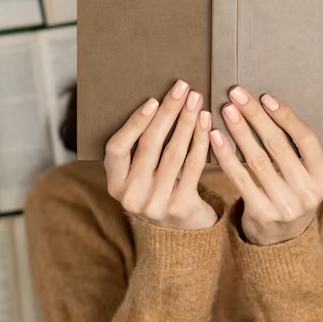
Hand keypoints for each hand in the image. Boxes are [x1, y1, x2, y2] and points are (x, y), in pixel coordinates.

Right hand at [104, 79, 216, 229]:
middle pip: (149, 146)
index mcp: (115, 185)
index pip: (116, 149)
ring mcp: (156, 203)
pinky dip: (200, 140)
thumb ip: (141, 151)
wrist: (183, 233)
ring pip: (173, 153)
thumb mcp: (141, 176)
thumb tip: (159, 102)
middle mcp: (132, 196)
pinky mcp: (181, 206)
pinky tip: (206, 123)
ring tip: (196, 100)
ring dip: (186, 121)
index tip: (152, 100)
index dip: (133, 123)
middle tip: (182, 89)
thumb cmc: (161, 191)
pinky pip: (193, 166)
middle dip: (168, 112)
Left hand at [209, 87, 322, 245]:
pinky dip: (226, 155)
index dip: (286, 116)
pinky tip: (216, 137)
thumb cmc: (291, 192)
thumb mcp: (306, 174)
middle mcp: (308, 192)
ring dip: (239, 131)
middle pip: (278, 145)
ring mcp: (285, 205)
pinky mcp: (261, 213)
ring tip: (226, 110)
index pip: (306, 139)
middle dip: (255, 116)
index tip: (265, 97)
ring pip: (257, 160)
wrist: (281, 238)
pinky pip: (240, 178)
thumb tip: (266, 105)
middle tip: (237, 94)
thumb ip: (295, 149)